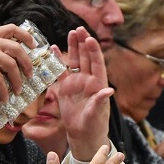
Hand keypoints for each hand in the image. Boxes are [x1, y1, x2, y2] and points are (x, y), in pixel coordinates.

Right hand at [0, 24, 34, 101]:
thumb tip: (7, 63)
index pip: (12, 28)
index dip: (26, 36)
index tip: (33, 45)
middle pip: (17, 49)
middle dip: (27, 63)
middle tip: (30, 74)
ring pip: (11, 66)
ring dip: (17, 81)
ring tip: (18, 91)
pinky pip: (0, 80)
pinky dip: (4, 91)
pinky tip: (4, 98)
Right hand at [57, 27, 112, 160]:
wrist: (83, 134)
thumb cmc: (94, 125)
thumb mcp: (97, 114)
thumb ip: (100, 101)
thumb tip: (109, 90)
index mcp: (98, 83)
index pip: (97, 63)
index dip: (94, 51)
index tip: (90, 39)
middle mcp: (88, 80)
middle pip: (86, 57)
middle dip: (83, 43)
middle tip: (79, 29)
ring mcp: (76, 82)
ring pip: (75, 61)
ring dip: (73, 47)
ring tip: (71, 33)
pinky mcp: (66, 88)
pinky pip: (62, 71)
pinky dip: (58, 60)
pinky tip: (54, 48)